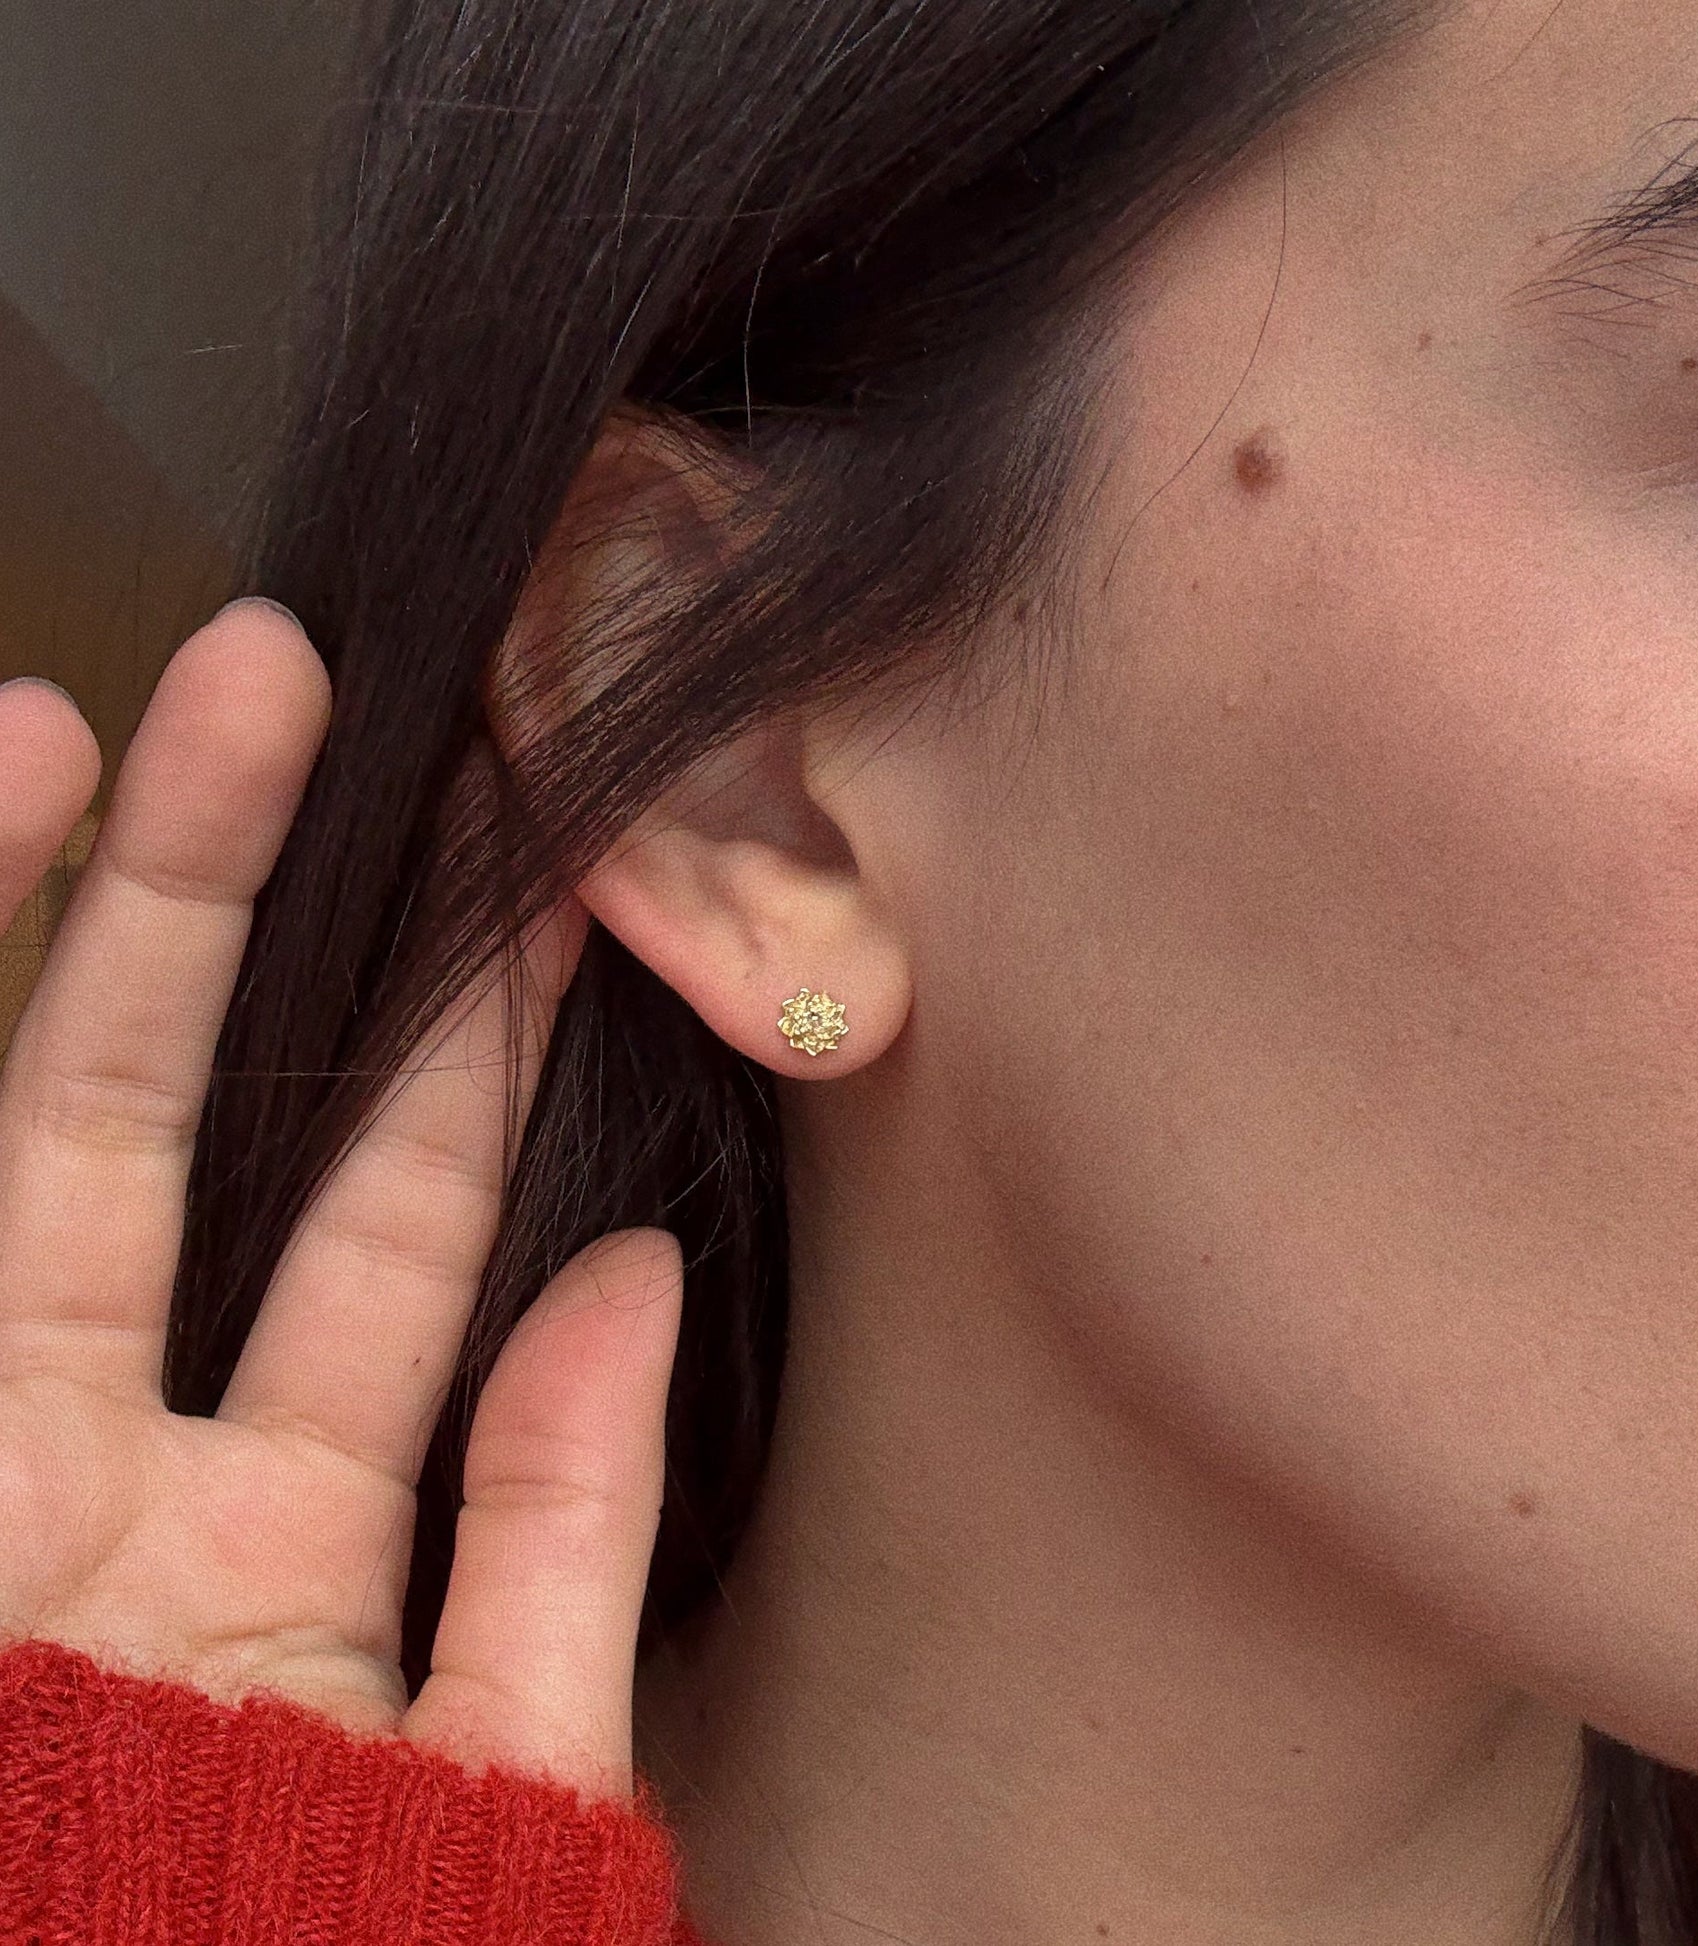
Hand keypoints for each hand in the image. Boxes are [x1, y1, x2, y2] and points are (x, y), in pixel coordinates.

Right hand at [0, 601, 683, 1801]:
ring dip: (19, 941)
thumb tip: (638, 1276)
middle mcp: (91, 1496)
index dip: (445, 1056)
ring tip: (55, 721)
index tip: (525, 879)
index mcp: (275, 1553)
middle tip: (291, 688)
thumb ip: (557, 1540)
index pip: (379, 1240)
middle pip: (158, 1142)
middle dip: (218, 915)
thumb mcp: (491, 1803)